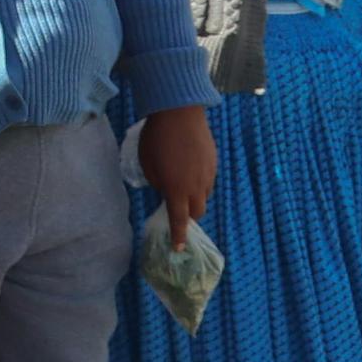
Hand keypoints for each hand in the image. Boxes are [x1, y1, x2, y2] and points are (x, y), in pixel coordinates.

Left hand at [139, 103, 218, 249]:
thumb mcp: (148, 164)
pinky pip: (209, 181)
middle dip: (188, 216)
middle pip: (197, 212)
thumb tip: (167, 188)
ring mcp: (208, 174)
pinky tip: (190, 170)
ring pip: (205, 196)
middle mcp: (196, 186)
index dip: (179, 235)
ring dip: (195, 198)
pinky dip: (200, 183)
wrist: (179, 113)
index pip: (179, 220)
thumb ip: (158, 182)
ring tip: (182, 186)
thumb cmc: (157, 138)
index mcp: (176, 190)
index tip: (179, 248)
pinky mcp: (214, 163)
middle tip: (177, 210)